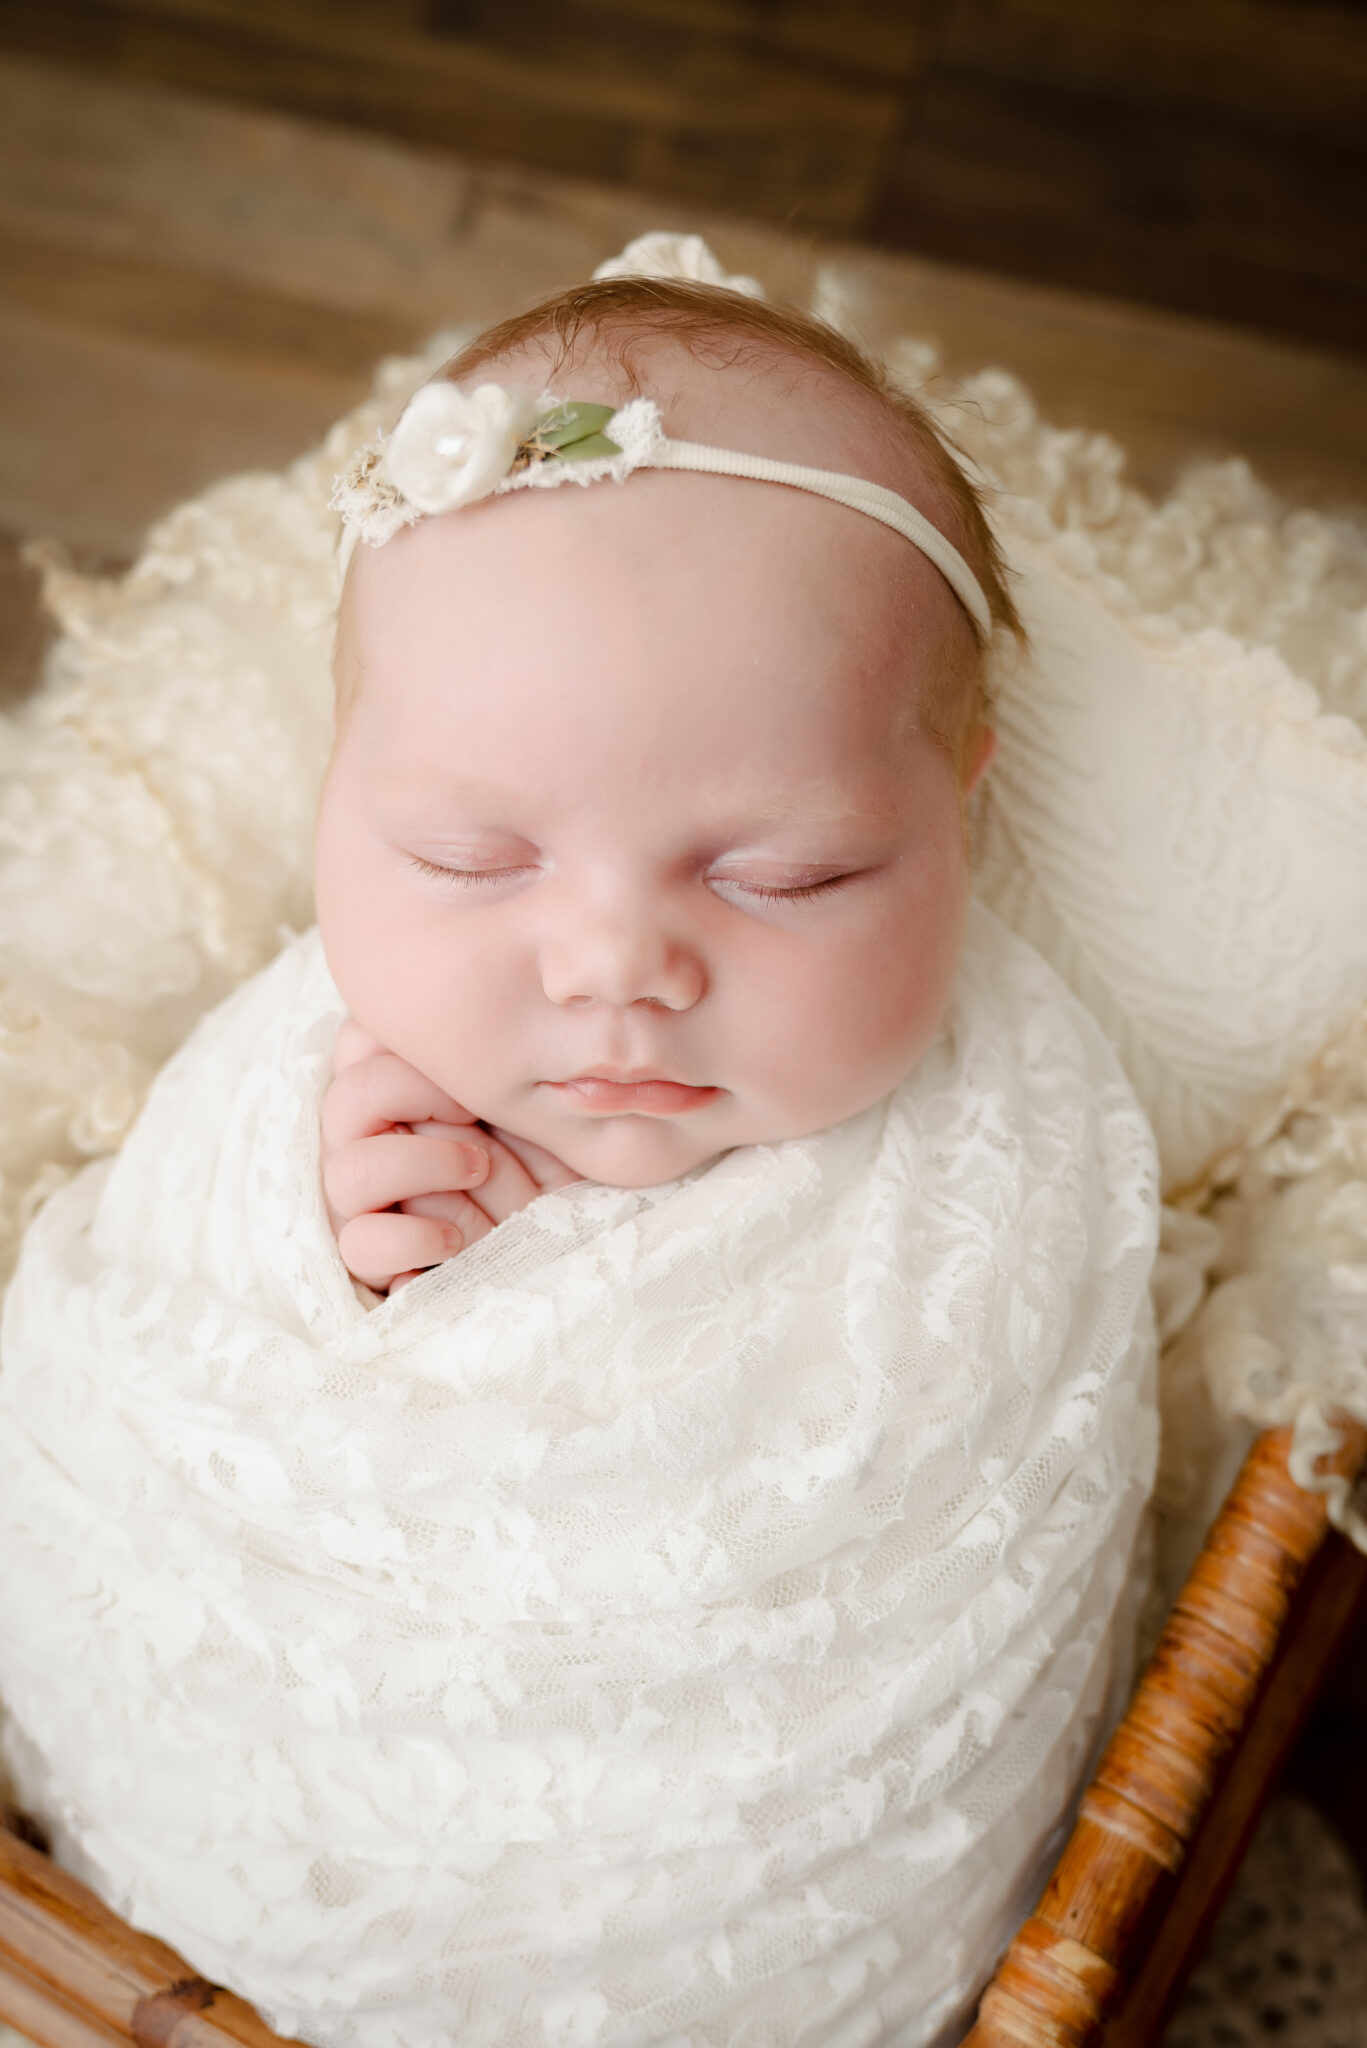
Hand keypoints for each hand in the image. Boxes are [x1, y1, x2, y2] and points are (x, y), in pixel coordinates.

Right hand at [321, 1017, 578, 1293]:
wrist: (557, 1233)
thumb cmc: (532, 1155)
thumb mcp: (522, 1101)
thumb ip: (485, 1063)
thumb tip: (471, 1028)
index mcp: (385, 1086)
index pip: (360, 1040)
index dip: (420, 1051)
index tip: (477, 1074)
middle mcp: (358, 1136)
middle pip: (354, 1095)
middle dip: (428, 1098)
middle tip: (479, 1114)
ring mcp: (355, 1197)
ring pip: (353, 1171)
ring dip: (428, 1166)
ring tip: (480, 1171)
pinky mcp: (366, 1255)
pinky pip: (361, 1244)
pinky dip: (415, 1238)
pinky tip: (457, 1238)